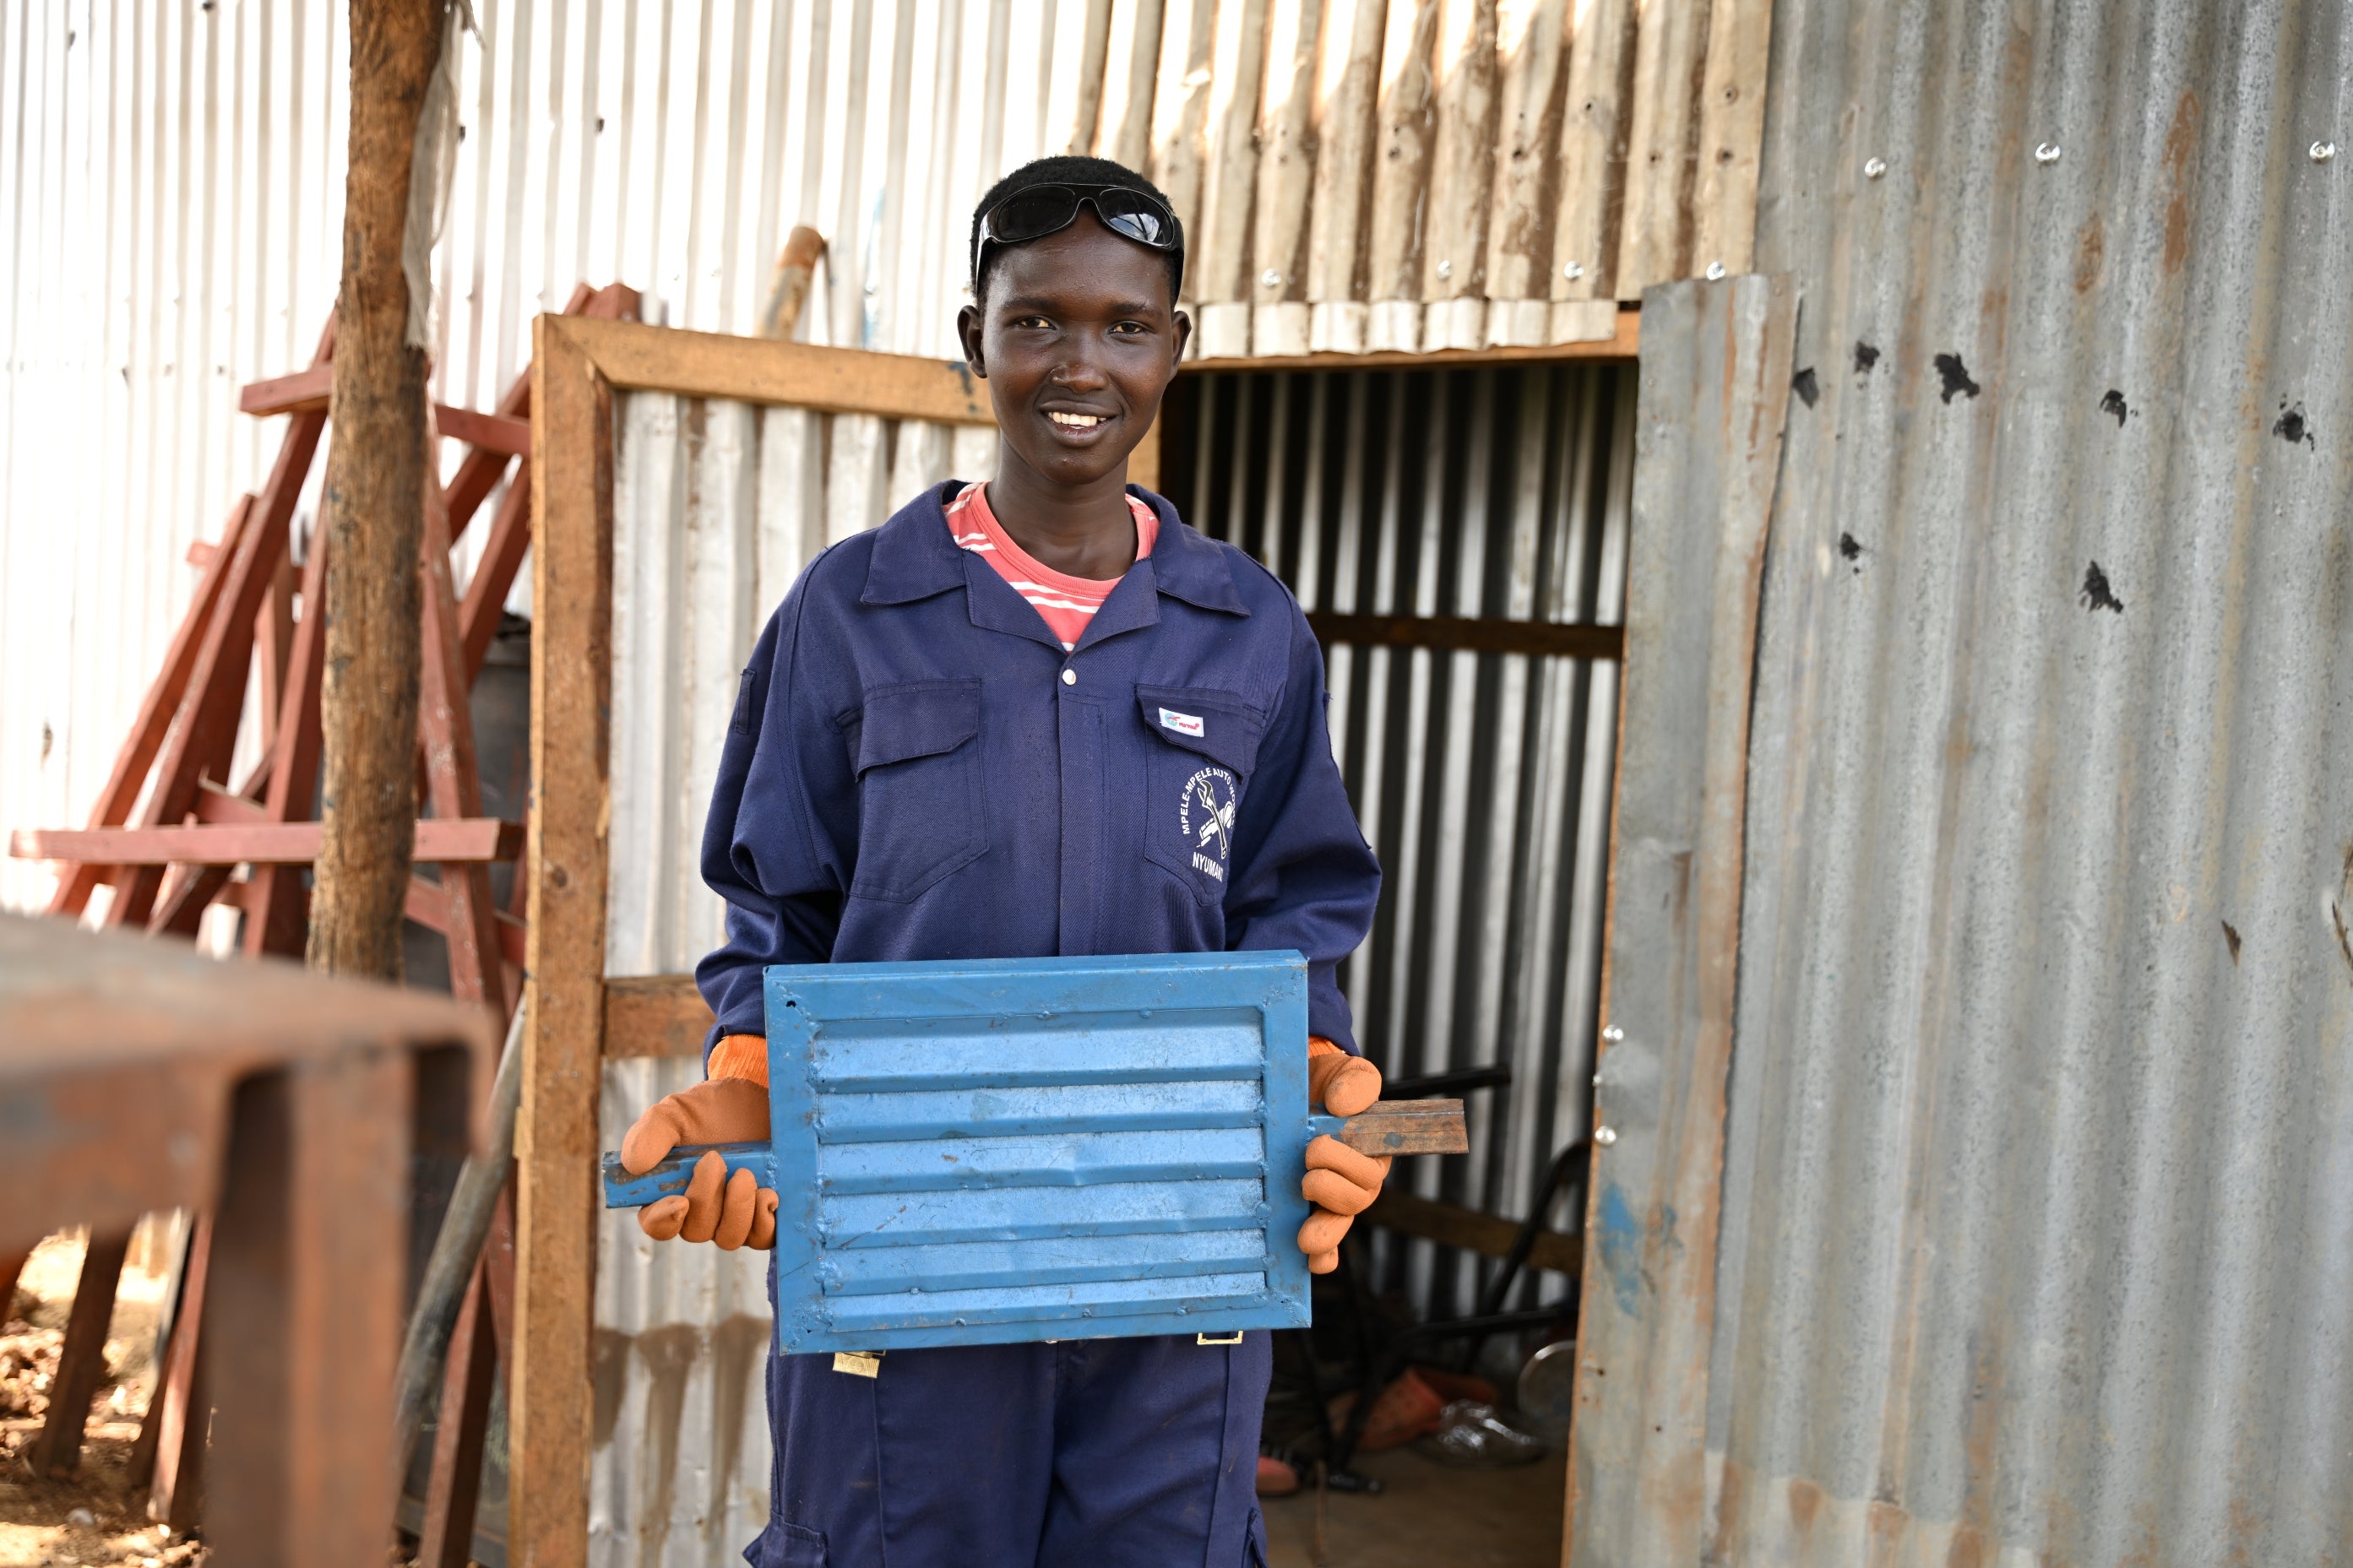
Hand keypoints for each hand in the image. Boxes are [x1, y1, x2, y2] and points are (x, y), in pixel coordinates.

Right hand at [619, 1078, 779, 1248]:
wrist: (756, 1099)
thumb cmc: (710, 1110)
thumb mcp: (676, 1112)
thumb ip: (651, 1134)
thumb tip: (634, 1166)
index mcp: (669, 1193)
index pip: (657, 1224)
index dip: (664, 1220)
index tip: (680, 1201)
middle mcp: (700, 1212)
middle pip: (695, 1231)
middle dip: (706, 1198)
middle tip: (716, 1159)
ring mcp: (733, 1216)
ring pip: (729, 1238)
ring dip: (737, 1208)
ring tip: (745, 1173)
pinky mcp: (763, 1215)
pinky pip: (762, 1237)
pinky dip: (763, 1219)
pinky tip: (766, 1191)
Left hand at [1298, 1048, 1387, 1272]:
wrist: (1301, 1091)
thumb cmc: (1331, 1086)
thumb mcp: (1348, 1075)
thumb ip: (1355, 1084)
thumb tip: (1342, 1107)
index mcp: (1371, 1150)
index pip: (1371, 1168)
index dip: (1348, 1166)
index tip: (1315, 1146)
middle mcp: (1355, 1180)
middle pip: (1356, 1199)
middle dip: (1328, 1184)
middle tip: (1304, 1159)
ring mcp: (1332, 1200)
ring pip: (1340, 1225)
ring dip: (1325, 1232)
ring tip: (1305, 1235)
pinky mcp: (1311, 1212)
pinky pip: (1326, 1246)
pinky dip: (1322, 1258)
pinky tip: (1311, 1262)